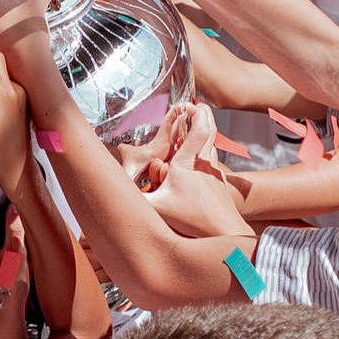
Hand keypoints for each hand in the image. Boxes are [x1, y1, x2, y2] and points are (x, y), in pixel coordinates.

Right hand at [146, 106, 251, 239]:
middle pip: (210, 128)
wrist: (225, 233)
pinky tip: (197, 160)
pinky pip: (213, 159)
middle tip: (191, 107)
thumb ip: (135, 198)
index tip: (185, 106)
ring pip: (213, 143)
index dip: (195, 111)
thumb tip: (113, 191)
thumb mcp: (157, 208)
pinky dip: (205, 150)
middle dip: (201, 113)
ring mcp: (214, 172)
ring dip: (204, 131)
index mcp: (188, 162)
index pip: (199, 127)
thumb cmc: (194, 220)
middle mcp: (205, 162)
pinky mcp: (219, 183)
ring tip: (192, 128)